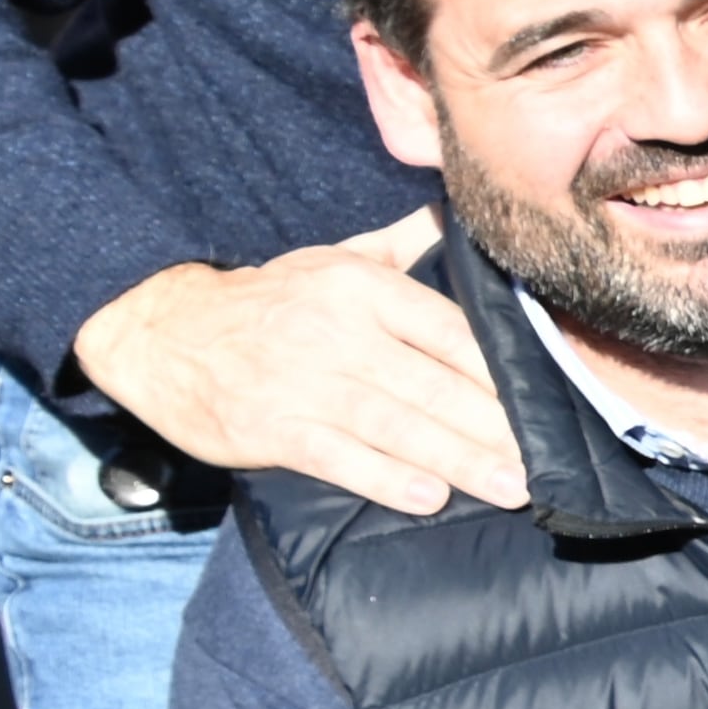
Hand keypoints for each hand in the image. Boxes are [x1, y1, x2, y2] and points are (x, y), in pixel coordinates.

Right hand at [71, 215, 523, 515]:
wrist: (161, 330)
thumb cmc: (266, 299)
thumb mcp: (333, 260)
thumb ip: (400, 243)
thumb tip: (454, 211)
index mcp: (364, 289)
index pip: (452, 332)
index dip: (501, 373)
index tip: (547, 402)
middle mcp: (340, 333)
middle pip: (436, 386)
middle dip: (494, 429)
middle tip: (546, 464)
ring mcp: (305, 384)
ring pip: (398, 426)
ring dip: (459, 461)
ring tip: (510, 486)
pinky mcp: (271, 428)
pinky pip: (340, 457)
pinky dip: (386, 479)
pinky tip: (430, 497)